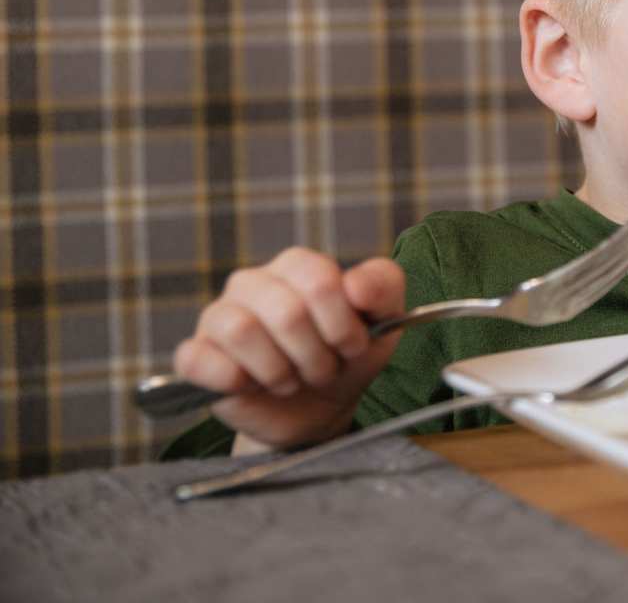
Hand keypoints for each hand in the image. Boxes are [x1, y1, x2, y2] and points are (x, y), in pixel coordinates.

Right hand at [171, 249, 405, 451]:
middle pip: (286, 312)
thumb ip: (382, 286)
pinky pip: (198, 358)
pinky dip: (233, 380)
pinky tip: (253, 387)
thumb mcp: (384, 320)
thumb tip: (355, 286)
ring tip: (291, 380)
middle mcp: (252, 282)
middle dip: (316, 355)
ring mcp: (218, 316)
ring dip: (279, 370)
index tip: (353, 347)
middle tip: (323, 370)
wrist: (320, 407)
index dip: (342, 324)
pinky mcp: (196, 355)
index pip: (319, 281)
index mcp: (297, 266)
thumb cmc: (348, 354)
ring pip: (241, 330)